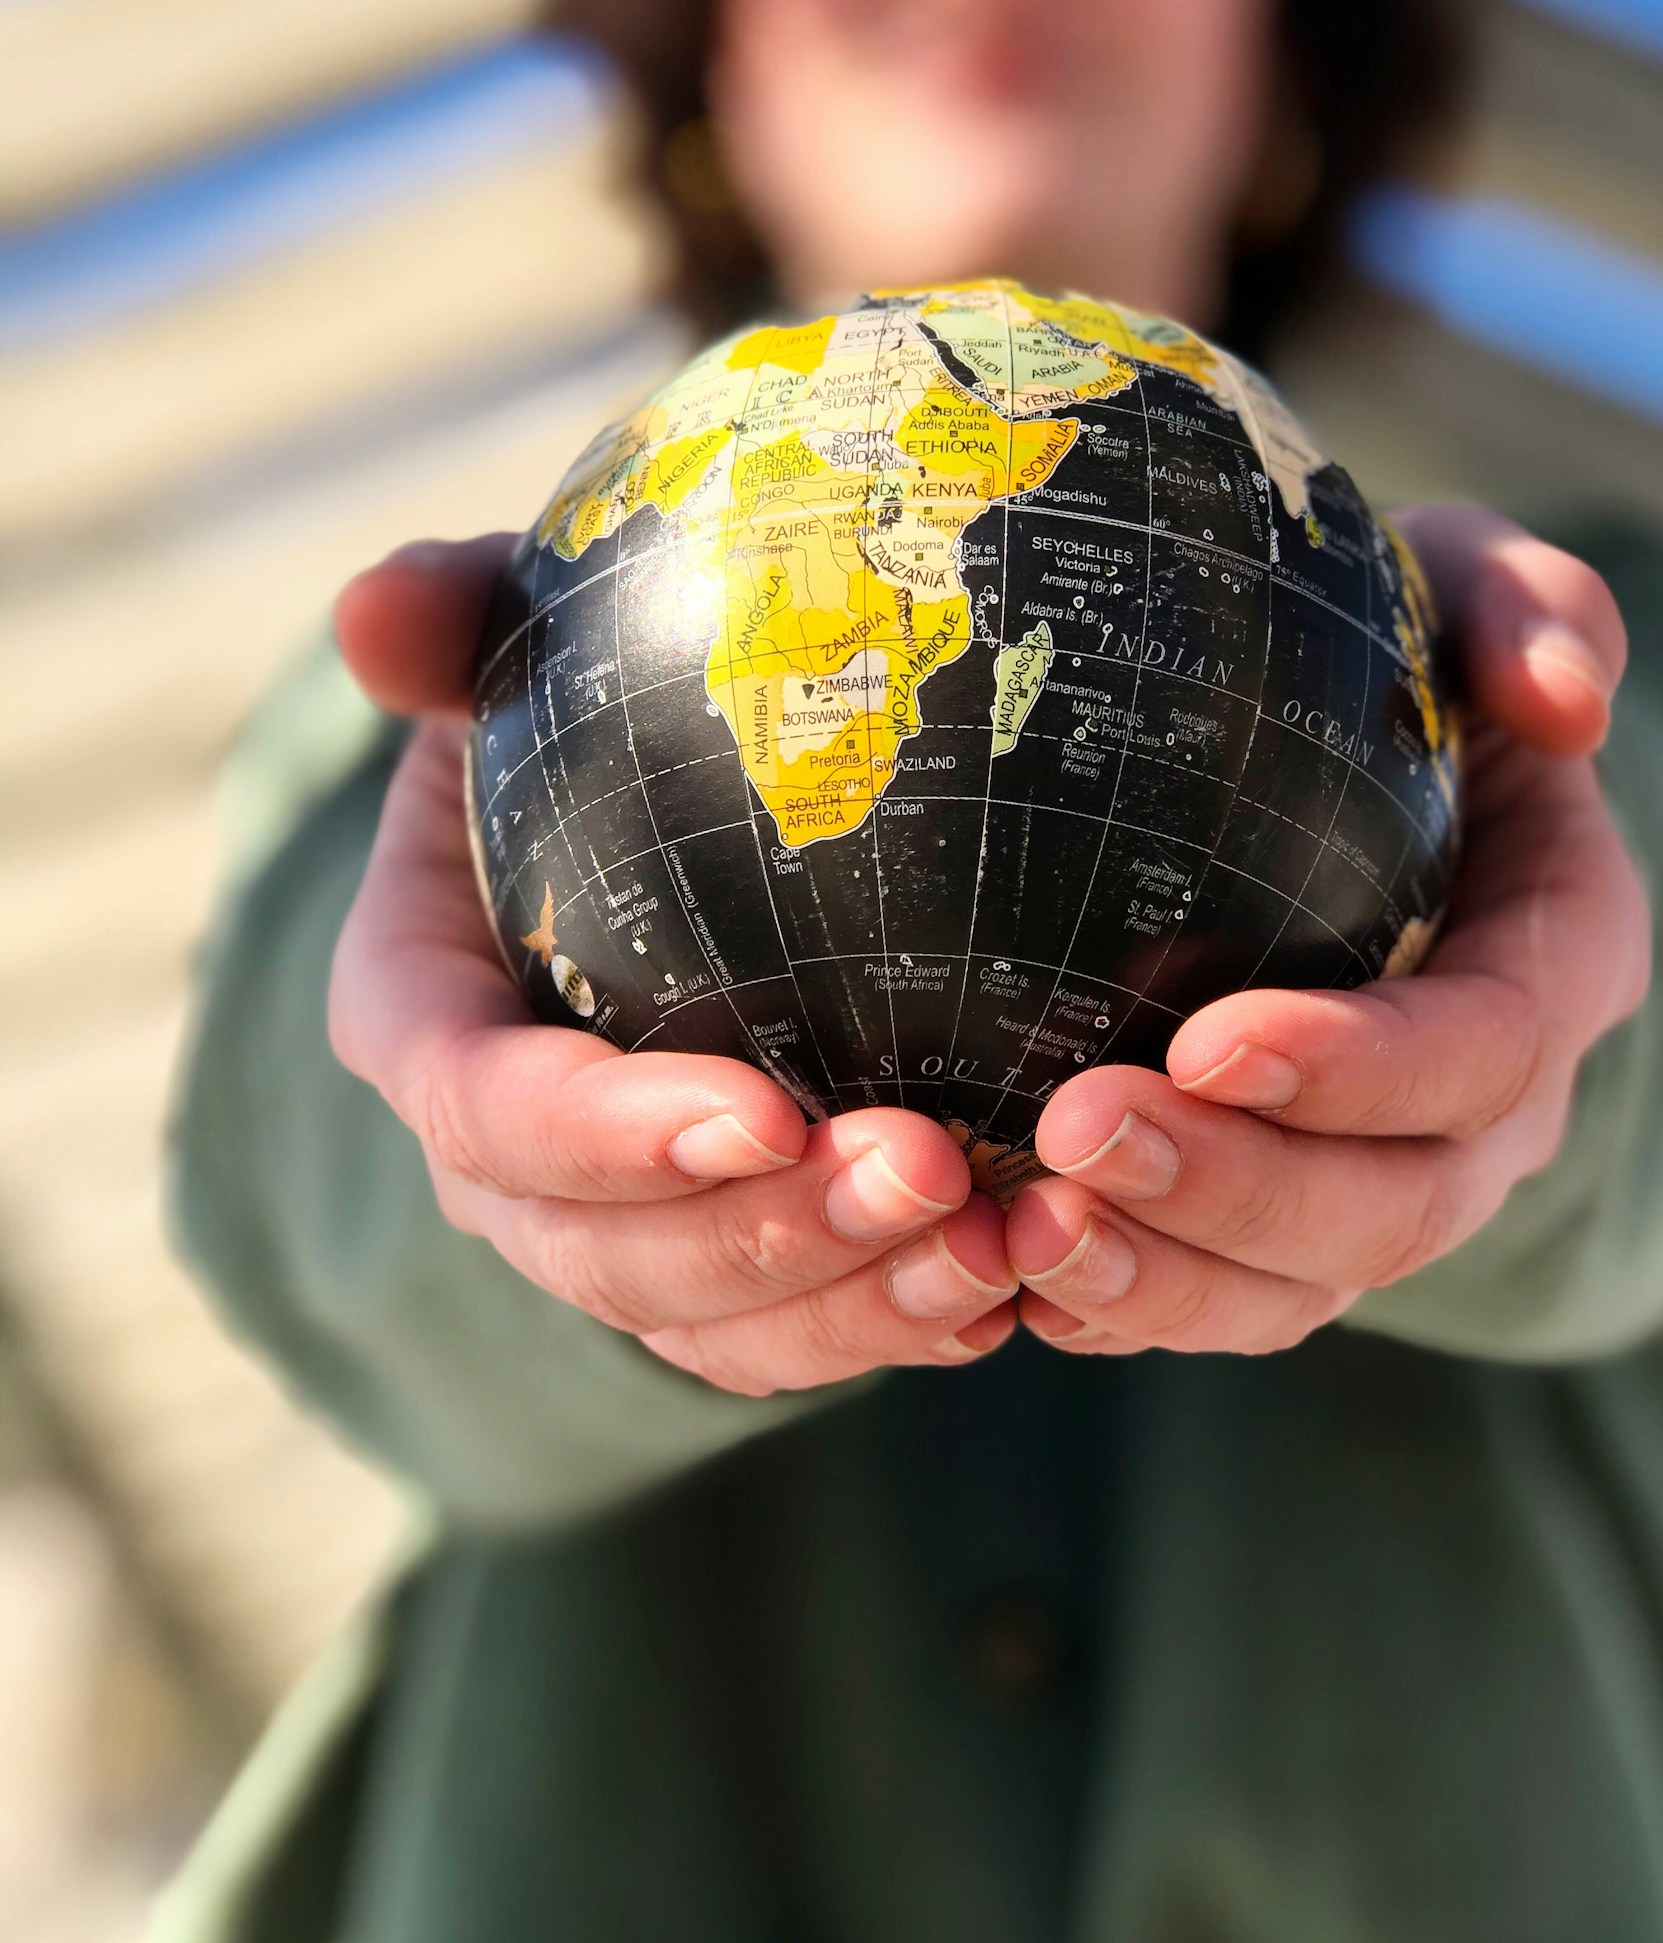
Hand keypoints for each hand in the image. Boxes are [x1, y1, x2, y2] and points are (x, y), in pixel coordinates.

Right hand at [328, 538, 1016, 1396]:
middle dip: (764, 1235)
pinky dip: (891, 1322)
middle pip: (604, 1251)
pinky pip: (787, 1336)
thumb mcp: (510, 646)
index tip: (760, 1108)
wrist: (639, 828)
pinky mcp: (714, 1271)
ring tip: (995, 1244)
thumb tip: (371, 606)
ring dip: (850, 1300)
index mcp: (425, 1017)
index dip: (604, 1134)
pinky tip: (1011, 1285)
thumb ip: (452, 622)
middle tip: (926, 1171)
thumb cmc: (572, 722)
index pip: (482, 1107)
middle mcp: (499, 1160)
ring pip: (706, 1321)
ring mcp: (606, 1228)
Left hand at [1004, 507, 1650, 1354]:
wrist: (1343, 771)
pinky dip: (1121, 1307)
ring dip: (1164, 1278)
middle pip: (1392, 1206)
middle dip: (1237, 1191)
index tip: (1206, 1037)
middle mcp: (1490, 1107)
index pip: (1488, 1048)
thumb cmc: (1396, 659)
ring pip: (1300, 1286)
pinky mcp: (1284, 1226)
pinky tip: (1004, 1273)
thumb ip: (1531, 606)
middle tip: (1074, 1135)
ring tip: (1024, 1231)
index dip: (1361, 1068)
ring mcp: (1389, 1181)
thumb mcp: (1466, 588)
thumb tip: (1568, 698)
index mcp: (1555, 961)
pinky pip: (1217, 1300)